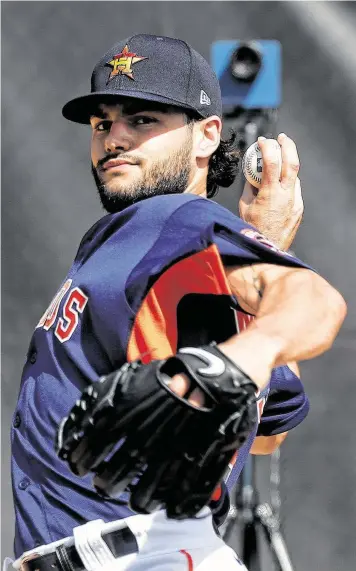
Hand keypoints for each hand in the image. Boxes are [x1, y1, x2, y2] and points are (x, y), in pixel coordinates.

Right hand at [239, 134, 303, 250]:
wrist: (265, 250)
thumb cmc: (251, 230)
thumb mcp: (244, 205)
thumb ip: (250, 187)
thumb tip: (252, 173)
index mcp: (270, 193)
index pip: (272, 161)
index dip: (267, 146)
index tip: (262, 141)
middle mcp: (286, 196)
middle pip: (293, 162)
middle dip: (287, 146)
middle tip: (281, 138)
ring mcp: (295, 202)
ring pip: (294, 177)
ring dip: (286, 166)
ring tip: (277, 163)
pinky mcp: (298, 209)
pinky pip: (294, 191)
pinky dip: (287, 184)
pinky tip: (278, 187)